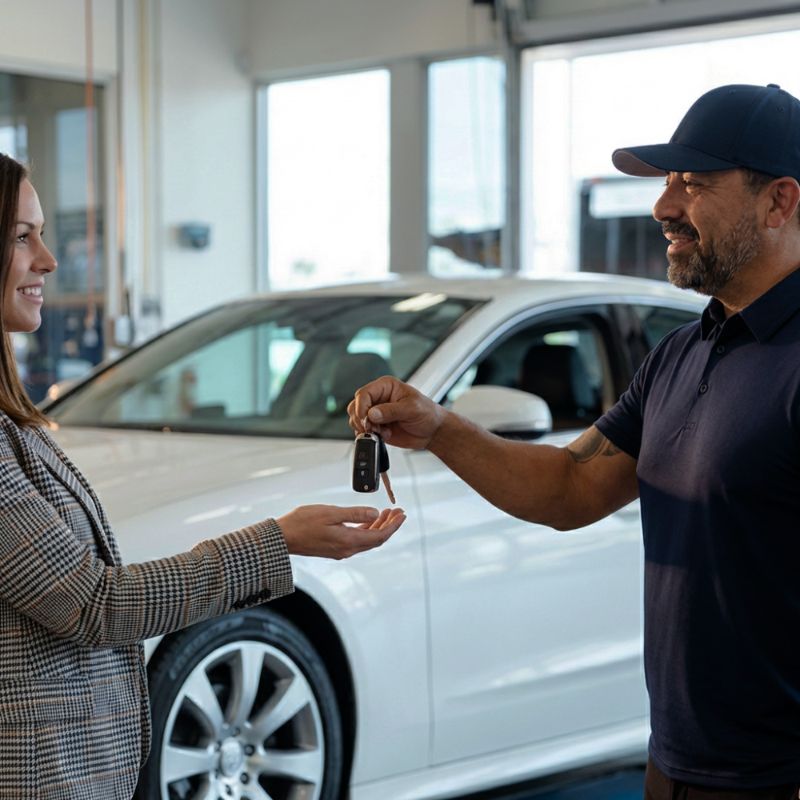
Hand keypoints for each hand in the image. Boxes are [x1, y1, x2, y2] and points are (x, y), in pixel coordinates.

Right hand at [277, 504, 405, 558]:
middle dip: (390, 525)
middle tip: (398, 512)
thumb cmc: (302, 523)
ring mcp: (341, 550)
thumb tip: (375, 513)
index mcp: (348, 541)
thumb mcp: (330, 512)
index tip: (402, 514)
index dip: (394, 526)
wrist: (282, 538)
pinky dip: (366, 529)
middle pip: (376, 539)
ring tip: (386, 513)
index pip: (380, 536)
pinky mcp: (335, 548)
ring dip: (378, 526)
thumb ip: (354, 513)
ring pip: (367, 539)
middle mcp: (347, 549)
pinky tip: (368, 519)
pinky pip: (357, 539)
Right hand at [347, 376, 444, 449]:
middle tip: (373, 428)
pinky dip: (369, 436)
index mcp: (386, 386)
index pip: (364, 393)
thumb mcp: (412, 409)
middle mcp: (378, 398)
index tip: (366, 419)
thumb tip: (372, 414)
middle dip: (361, 419)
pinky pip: (363, 431)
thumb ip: (391, 411)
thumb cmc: (427, 414)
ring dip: (365, 429)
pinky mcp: (377, 426)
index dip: (361, 407)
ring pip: (356, 419)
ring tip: (382, 432)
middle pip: (355, 406)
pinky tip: (383, 436)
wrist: (433, 431)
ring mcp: (376, 413)